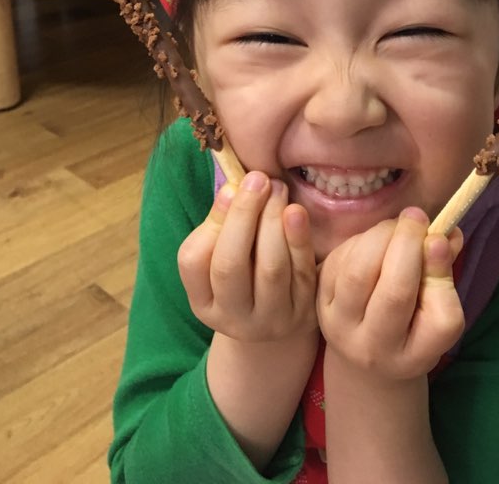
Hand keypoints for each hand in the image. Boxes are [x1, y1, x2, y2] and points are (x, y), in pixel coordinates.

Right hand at [178, 171, 317, 342]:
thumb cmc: (247, 272)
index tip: (231, 188)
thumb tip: (233, 190)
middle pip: (230, 266)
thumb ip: (222, 225)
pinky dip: (298, 240)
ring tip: (276, 188)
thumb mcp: (223, 255)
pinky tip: (295, 212)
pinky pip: (301, 272)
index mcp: (204, 302)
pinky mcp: (304, 312)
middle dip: (243, 216)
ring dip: (272, 221)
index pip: (193, 262)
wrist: (284, 317)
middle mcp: (233, 317)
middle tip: (257, 179)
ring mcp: (271, 319)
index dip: (212, 223)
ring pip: (270, 269)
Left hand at [317, 209, 463, 380]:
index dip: (433, 272)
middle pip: (390, 292)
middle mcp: (369, 347)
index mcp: (410, 355)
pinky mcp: (317, 299)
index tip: (438, 238)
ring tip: (399, 228)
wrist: (367, 356)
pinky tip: (377, 241)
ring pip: (358, 270)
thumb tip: (441, 238)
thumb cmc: (413, 331)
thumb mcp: (438, 318)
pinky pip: (340, 259)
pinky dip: (361, 241)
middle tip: (417, 217)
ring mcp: (337, 323)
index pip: (434, 318)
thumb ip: (443, 279)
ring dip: (381, 236)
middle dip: (405, 243)